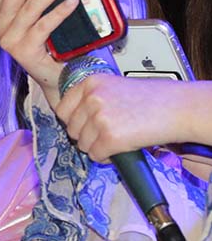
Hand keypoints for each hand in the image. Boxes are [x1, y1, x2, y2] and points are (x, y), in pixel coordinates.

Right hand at [0, 0, 78, 106]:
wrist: (62, 75)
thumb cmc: (57, 42)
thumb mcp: (47, 11)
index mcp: (4, 11)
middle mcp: (2, 25)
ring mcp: (10, 40)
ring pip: (29, 6)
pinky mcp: (23, 52)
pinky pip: (42, 26)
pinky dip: (59, 12)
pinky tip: (73, 2)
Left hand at [55, 74, 184, 161]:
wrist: (178, 108)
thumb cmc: (152, 98)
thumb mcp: (115, 87)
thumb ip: (92, 98)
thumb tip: (72, 118)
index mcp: (90, 83)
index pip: (61, 109)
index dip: (73, 121)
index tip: (83, 125)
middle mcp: (92, 99)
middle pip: (70, 129)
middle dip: (85, 135)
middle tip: (105, 133)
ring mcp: (99, 118)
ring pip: (82, 144)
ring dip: (96, 146)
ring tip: (116, 139)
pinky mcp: (109, 138)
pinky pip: (95, 155)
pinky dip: (106, 157)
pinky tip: (121, 147)